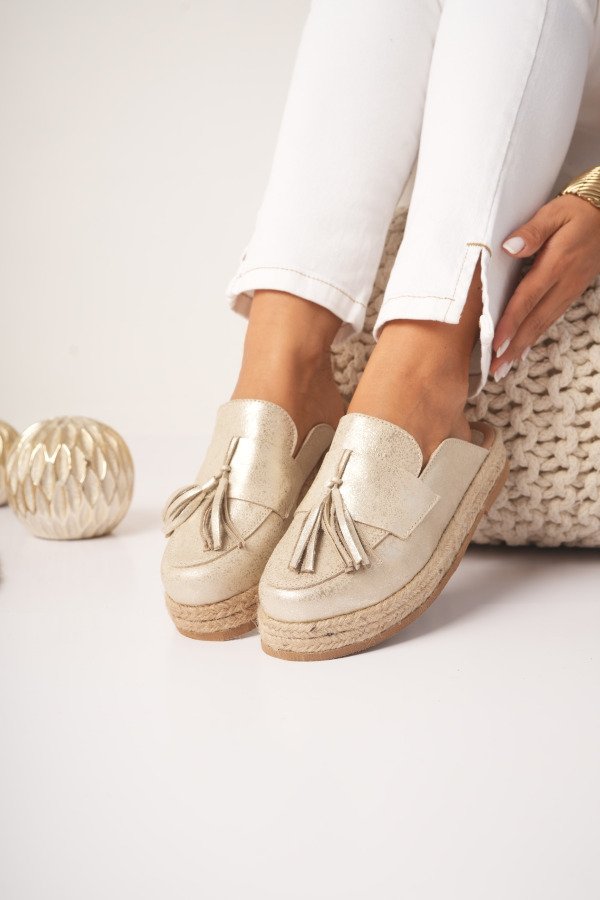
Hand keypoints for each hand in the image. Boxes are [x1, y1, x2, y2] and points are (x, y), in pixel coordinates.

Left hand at [490, 193, 599, 379]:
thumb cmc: (576, 211)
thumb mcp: (553, 212)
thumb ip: (532, 231)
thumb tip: (510, 248)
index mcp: (556, 264)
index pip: (527, 298)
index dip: (511, 323)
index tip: (496, 344)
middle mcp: (564, 282)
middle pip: (535, 320)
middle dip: (514, 347)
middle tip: (495, 369)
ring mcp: (570, 289)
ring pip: (544, 323)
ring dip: (524, 346)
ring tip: (505, 366)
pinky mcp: (572, 291)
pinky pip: (551, 317)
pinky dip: (536, 335)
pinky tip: (524, 347)